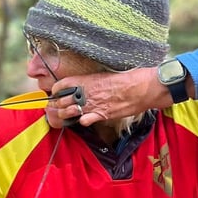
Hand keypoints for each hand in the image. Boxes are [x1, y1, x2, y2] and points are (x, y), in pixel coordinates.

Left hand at [45, 67, 171, 129]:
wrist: (141, 88)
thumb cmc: (127, 78)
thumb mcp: (105, 76)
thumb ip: (92, 82)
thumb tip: (83, 85)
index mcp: (86, 79)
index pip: (61, 85)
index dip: (56, 90)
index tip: (55, 93)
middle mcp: (86, 92)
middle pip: (61, 101)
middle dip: (57, 105)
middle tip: (58, 107)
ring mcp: (92, 104)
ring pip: (68, 112)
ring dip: (66, 115)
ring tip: (68, 115)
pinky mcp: (101, 114)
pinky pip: (84, 121)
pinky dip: (82, 121)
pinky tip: (85, 120)